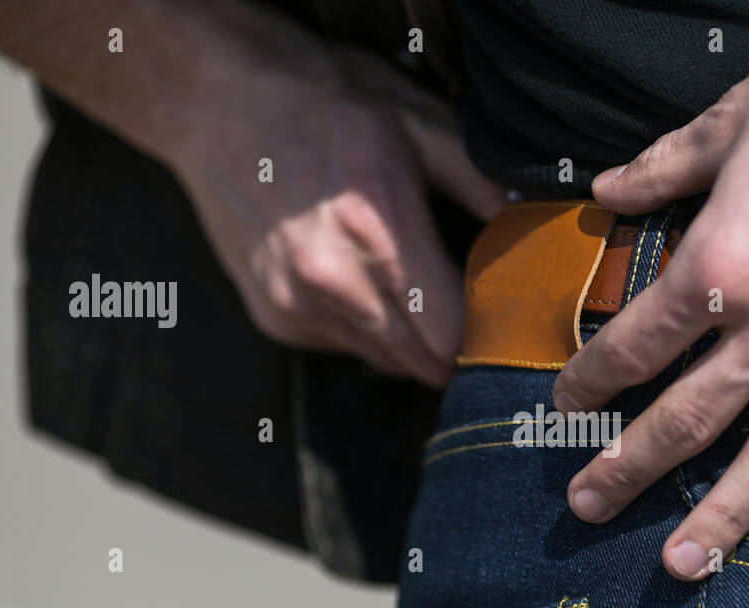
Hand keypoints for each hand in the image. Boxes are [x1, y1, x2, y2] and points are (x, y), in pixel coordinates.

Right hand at [171, 46, 503, 386]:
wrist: (216, 102)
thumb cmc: (323, 103)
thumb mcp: (416, 123)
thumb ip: (478, 184)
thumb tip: (532, 227)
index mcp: (378, 234)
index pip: (450, 337)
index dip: (484, 335)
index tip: (500, 317)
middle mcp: (332, 281)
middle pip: (421, 365)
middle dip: (453, 348)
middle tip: (468, 311)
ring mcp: (296, 305)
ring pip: (385, 362)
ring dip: (409, 340)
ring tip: (410, 287)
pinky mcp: (274, 317)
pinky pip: (343, 347)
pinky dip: (364, 328)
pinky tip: (358, 278)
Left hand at [553, 13, 748, 579]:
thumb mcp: (730, 120)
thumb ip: (662, 170)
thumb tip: (605, 190)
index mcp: (719, 264)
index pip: (636, 345)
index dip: (593, 380)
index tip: (569, 405)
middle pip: (687, 419)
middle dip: (627, 469)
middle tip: (587, 506)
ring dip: (721, 515)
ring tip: (679, 566)